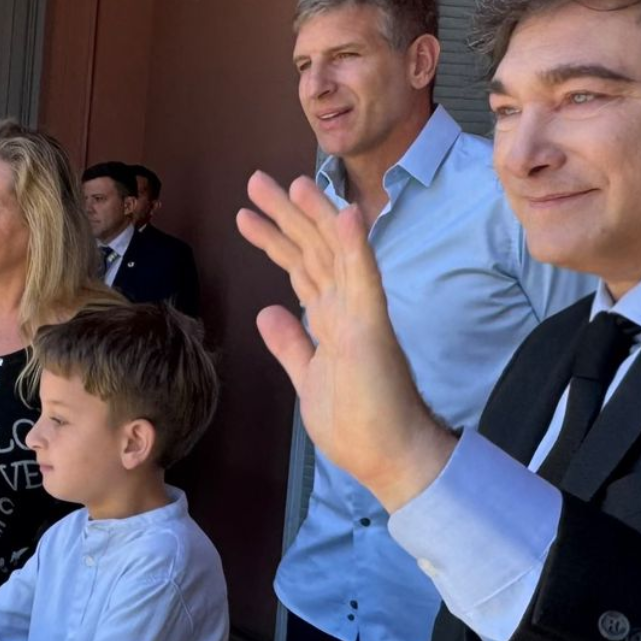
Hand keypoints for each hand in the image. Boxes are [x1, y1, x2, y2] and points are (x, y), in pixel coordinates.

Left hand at [235, 171, 455, 509]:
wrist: (391, 458)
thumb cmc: (357, 424)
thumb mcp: (307, 378)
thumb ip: (291, 343)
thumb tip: (269, 312)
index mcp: (331, 320)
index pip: (301, 268)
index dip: (275, 239)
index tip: (248, 214)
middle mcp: (346, 308)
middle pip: (312, 250)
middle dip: (283, 215)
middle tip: (255, 181)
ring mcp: (361, 314)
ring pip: (335, 252)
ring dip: (315, 215)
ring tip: (292, 182)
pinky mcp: (373, 328)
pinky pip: (364, 278)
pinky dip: (355, 245)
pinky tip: (347, 214)